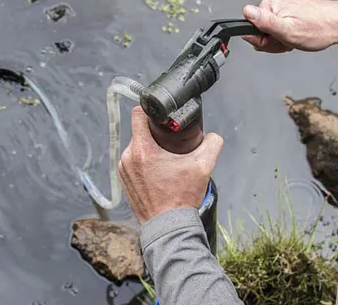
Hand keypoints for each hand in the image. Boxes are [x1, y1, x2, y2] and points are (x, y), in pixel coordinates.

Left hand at [118, 106, 223, 223]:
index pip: (137, 114)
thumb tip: (214, 136)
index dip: (150, 110)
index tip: (161, 115)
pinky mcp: (124, 181)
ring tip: (165, 160)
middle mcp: (128, 158)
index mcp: (142, 150)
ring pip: (136, 147)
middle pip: (139, 132)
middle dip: (154, 134)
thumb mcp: (203, 167)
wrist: (168, 226)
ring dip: (149, 149)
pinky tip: (158, 172)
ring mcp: (123, 170)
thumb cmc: (181, 199)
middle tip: (170, 143)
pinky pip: (132, 162)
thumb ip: (212, 144)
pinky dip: (143, 163)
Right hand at [241, 0, 337, 52]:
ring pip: (270, 35)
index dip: (264, 41)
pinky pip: (279, 32)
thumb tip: (246, 12)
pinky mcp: (288, 15)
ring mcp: (281, 11)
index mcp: (269, 5)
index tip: (278, 41)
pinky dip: (288, 38)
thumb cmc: (318, 28)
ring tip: (296, 38)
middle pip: (259, 33)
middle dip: (274, 43)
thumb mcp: (288, 30)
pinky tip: (298, 37)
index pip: (250, 30)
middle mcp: (274, 6)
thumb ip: (265, 22)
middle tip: (289, 41)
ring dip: (282, 42)